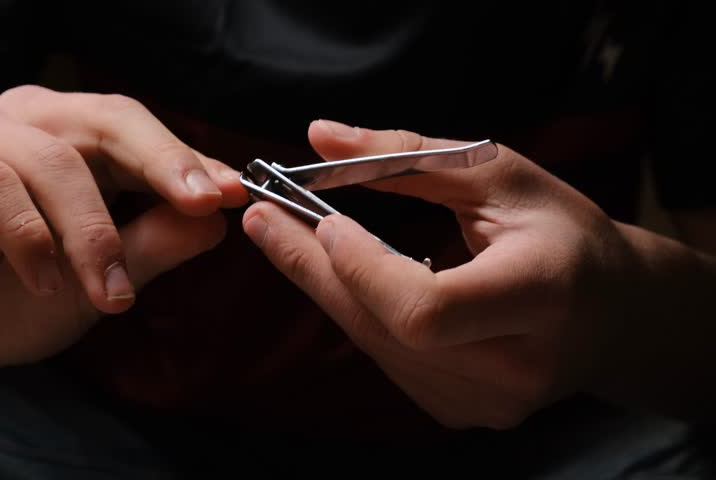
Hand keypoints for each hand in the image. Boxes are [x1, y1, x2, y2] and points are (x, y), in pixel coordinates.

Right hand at [0, 85, 247, 374]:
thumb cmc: (18, 297)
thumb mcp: (100, 279)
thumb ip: (154, 243)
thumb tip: (214, 218)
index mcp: (78, 140)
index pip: (144, 135)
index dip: (192, 162)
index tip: (236, 193)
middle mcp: (33, 121)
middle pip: (109, 120)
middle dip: (163, 163)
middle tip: (202, 203)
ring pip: (55, 160)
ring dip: (91, 232)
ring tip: (111, 295)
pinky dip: (28, 236)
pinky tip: (43, 282)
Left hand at [243, 120, 636, 428]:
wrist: (612, 314)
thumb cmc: (560, 231)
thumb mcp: (499, 172)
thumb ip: (408, 153)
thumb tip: (318, 139)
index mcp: (539, 295)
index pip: (425, 309)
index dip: (361, 269)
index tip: (320, 219)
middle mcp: (515, 366)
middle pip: (383, 330)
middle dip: (311, 270)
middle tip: (263, 220)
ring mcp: (487, 402)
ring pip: (375, 346)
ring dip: (327, 290)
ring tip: (293, 238)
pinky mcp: (464, 412)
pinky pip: (388, 360)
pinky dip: (360, 314)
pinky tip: (349, 279)